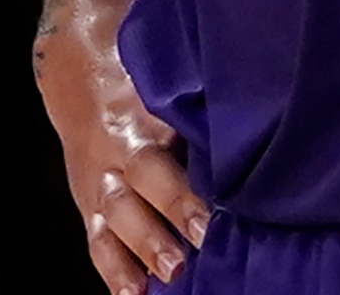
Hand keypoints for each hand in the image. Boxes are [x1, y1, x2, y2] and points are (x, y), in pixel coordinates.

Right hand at [37, 26, 210, 291]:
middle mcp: (120, 143)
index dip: (189, 179)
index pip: (170, 142)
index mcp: (144, 107)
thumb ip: (201, 97)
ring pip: (116, 215)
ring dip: (140, 249)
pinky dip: (113, 270)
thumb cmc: (142, 69)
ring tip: (169, 277)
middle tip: (197, 245)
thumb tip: (264, 107)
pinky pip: (97, 239)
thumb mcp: (168, 69)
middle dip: (169, 213)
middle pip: (143, 180)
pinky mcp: (89, 201)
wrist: (75, 64)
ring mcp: (99, 176)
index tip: (218, 207)